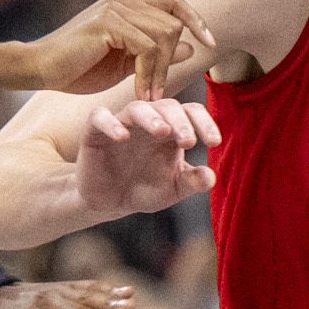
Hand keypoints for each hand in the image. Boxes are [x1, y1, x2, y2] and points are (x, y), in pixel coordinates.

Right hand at [28, 0, 215, 98]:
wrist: (37, 68)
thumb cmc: (75, 69)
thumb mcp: (124, 64)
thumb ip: (154, 54)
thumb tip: (189, 48)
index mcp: (127, 5)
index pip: (174, 1)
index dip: (196, 19)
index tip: (210, 42)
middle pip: (173, 22)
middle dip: (172, 60)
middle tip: (157, 92)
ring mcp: (115, 8)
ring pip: (164, 35)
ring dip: (161, 71)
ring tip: (148, 96)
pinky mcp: (108, 22)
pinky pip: (147, 46)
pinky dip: (149, 73)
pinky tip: (139, 92)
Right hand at [79, 97, 222, 221]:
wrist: (108, 202)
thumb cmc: (143, 189)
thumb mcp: (172, 189)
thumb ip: (191, 182)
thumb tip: (211, 177)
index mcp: (172, 129)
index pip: (191, 112)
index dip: (204, 123)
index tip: (214, 142)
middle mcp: (148, 120)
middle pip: (168, 106)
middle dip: (181, 122)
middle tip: (188, 142)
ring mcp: (121, 122)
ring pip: (137, 107)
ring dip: (151, 117)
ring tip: (163, 131)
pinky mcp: (94, 131)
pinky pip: (100, 116)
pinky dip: (110, 123)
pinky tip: (122, 137)